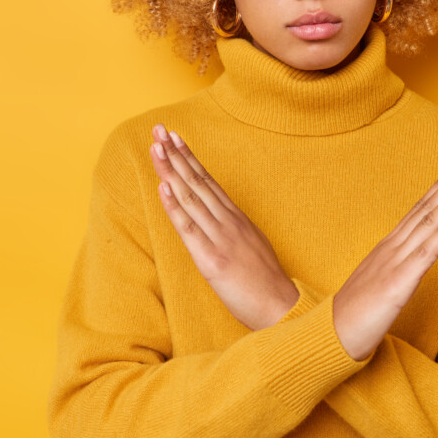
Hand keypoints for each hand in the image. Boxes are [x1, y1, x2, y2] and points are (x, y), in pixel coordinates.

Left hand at [148, 124, 299, 330]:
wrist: (281, 307)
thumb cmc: (266, 282)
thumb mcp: (251, 245)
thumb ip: (233, 230)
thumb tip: (216, 220)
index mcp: (237, 218)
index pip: (208, 180)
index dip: (190, 157)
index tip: (175, 137)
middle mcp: (228, 222)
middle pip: (197, 181)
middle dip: (175, 154)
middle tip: (158, 130)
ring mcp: (220, 238)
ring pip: (190, 197)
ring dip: (171, 170)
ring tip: (156, 148)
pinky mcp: (211, 259)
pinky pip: (189, 228)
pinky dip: (174, 205)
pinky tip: (163, 186)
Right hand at [332, 150, 437, 360]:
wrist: (332, 336)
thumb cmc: (356, 313)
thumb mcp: (381, 281)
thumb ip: (396, 265)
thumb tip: (412, 258)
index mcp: (390, 247)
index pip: (419, 209)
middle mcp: (394, 247)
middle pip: (427, 208)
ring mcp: (396, 263)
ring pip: (429, 222)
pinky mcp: (399, 283)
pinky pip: (425, 253)